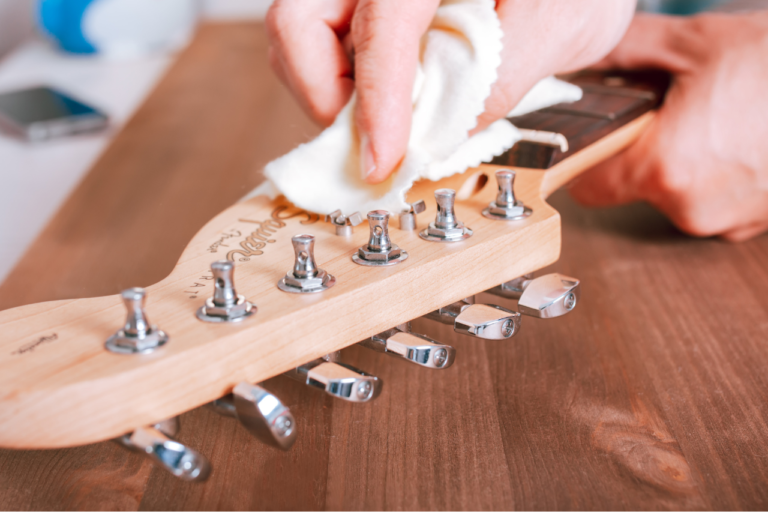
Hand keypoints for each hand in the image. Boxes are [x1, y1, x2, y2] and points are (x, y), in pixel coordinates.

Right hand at [266, 0, 634, 182]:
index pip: (383, 23)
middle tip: (375, 141)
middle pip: (299, 23)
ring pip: (303, 40)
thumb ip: (496, 82)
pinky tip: (395, 106)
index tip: (382, 160)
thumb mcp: (557, 25)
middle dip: (324, 96)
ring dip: (336, 96)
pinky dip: (350, 89)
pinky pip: (327, 49)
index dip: (377, 99)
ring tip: (395, 123)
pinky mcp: (364, 9)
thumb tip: (435, 136)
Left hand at [569, 12, 767, 241]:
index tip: (590, 141)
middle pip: (634, 187)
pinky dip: (716, 175)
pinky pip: (713, 201)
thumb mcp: (691, 44)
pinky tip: (739, 140)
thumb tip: (580, 55)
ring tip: (716, 121)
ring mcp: (727, 221)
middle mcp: (692, 207)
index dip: (586, 158)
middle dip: (642, 150)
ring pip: (675, 194)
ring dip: (683, 163)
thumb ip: (623, 52)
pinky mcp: (754, 224)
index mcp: (665, 167)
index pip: (587, 185)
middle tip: (671, 112)